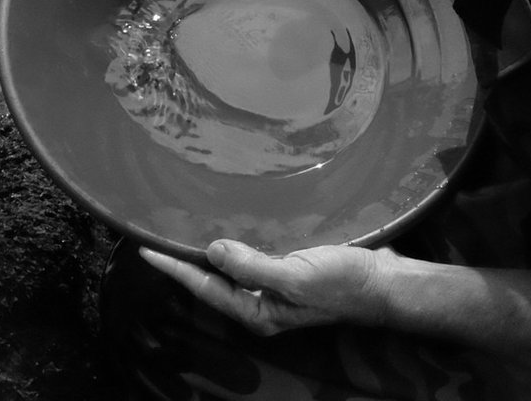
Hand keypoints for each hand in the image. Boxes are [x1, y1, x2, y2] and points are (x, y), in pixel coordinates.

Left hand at [140, 239, 391, 335]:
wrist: (384, 281)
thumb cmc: (343, 283)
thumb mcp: (296, 277)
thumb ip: (253, 266)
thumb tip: (212, 250)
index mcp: (258, 310)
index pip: (206, 286)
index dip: (175, 268)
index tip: (146, 249)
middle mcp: (261, 300)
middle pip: (214, 278)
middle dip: (186, 259)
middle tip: (158, 233)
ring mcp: (275, 284)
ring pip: (232, 265)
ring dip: (210, 246)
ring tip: (184, 224)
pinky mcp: (289, 265)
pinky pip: (253, 252)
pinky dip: (238, 238)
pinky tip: (231, 220)